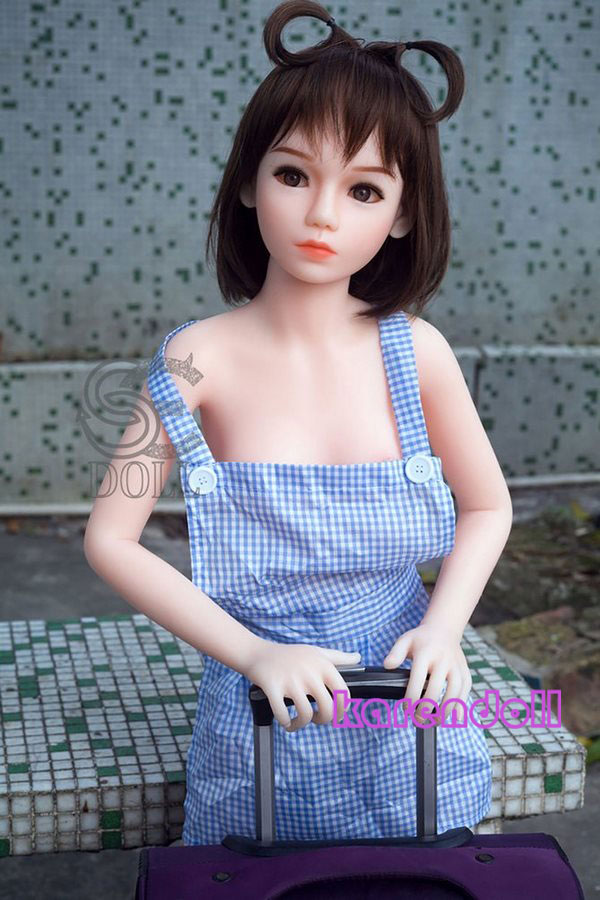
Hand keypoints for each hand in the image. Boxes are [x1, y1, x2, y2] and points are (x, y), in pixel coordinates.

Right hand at [241, 641, 360, 731]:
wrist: (258, 653)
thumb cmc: (291, 655)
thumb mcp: (317, 651)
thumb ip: (339, 657)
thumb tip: (359, 658)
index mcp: (322, 665)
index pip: (343, 692)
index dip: (343, 709)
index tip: (337, 714)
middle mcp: (309, 673)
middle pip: (327, 708)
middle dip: (323, 720)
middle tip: (316, 719)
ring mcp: (291, 680)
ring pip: (305, 715)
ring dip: (302, 724)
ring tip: (298, 722)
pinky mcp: (273, 688)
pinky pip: (283, 714)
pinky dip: (286, 723)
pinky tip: (286, 722)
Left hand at [382, 622, 471, 724]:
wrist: (444, 628)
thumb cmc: (421, 638)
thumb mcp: (405, 641)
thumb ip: (395, 653)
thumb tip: (387, 666)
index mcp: (426, 653)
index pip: (418, 679)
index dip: (411, 697)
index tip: (406, 708)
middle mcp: (443, 659)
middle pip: (435, 688)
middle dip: (426, 708)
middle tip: (418, 719)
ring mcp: (456, 666)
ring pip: (454, 691)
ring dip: (445, 710)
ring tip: (434, 722)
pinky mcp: (465, 671)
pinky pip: (465, 690)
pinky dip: (462, 705)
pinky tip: (456, 718)